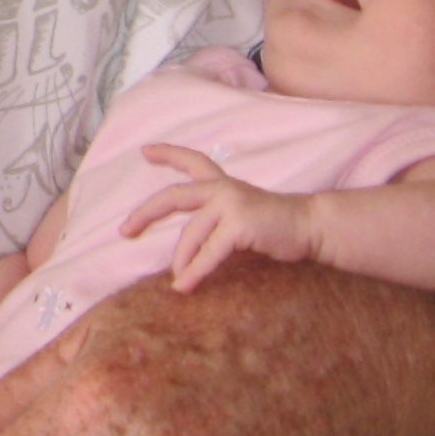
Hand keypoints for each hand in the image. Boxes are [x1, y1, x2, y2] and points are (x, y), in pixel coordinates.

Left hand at [122, 146, 317, 291]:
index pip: (192, 162)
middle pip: (174, 196)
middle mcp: (223, 188)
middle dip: (145, 213)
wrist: (310, 226)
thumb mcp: (242, 214)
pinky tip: (184, 284)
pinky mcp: (239, 224)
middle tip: (124, 229)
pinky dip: (194, 270)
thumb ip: (216, 220)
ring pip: (191, 233)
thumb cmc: (276, 225)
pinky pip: (208, 252)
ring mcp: (230, 203)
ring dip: (180, 259)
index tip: (145, 151)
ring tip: (176, 278)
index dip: (168, 154)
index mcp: (223, 183)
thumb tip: (187, 246)